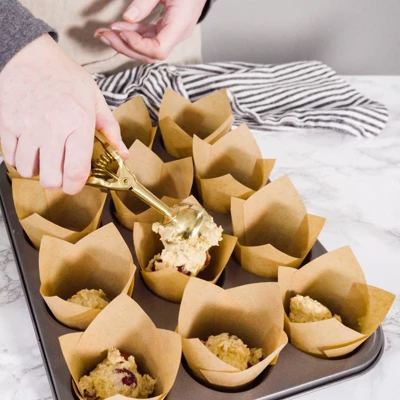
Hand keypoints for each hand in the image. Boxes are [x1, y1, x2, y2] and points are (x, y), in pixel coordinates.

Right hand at [0, 34, 128, 194]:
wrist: (30, 56)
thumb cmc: (66, 78)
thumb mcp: (95, 99)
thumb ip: (111, 130)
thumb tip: (123, 154)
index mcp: (78, 124)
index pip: (76, 171)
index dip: (76, 186)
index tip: (77, 184)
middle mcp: (52, 129)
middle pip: (51, 179)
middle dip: (58, 182)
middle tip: (61, 172)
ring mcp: (27, 128)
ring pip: (28, 171)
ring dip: (38, 171)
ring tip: (46, 158)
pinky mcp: (7, 125)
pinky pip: (10, 158)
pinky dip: (20, 160)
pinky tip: (31, 150)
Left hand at [94, 0, 206, 62]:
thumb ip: (146, 1)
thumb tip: (127, 18)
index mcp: (180, 25)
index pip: (158, 50)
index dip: (138, 46)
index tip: (120, 31)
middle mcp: (177, 35)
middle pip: (150, 54)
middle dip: (125, 47)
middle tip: (103, 34)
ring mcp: (172, 34)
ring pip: (146, 49)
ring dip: (124, 42)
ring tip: (104, 32)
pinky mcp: (166, 30)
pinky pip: (148, 38)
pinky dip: (131, 34)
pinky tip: (117, 28)